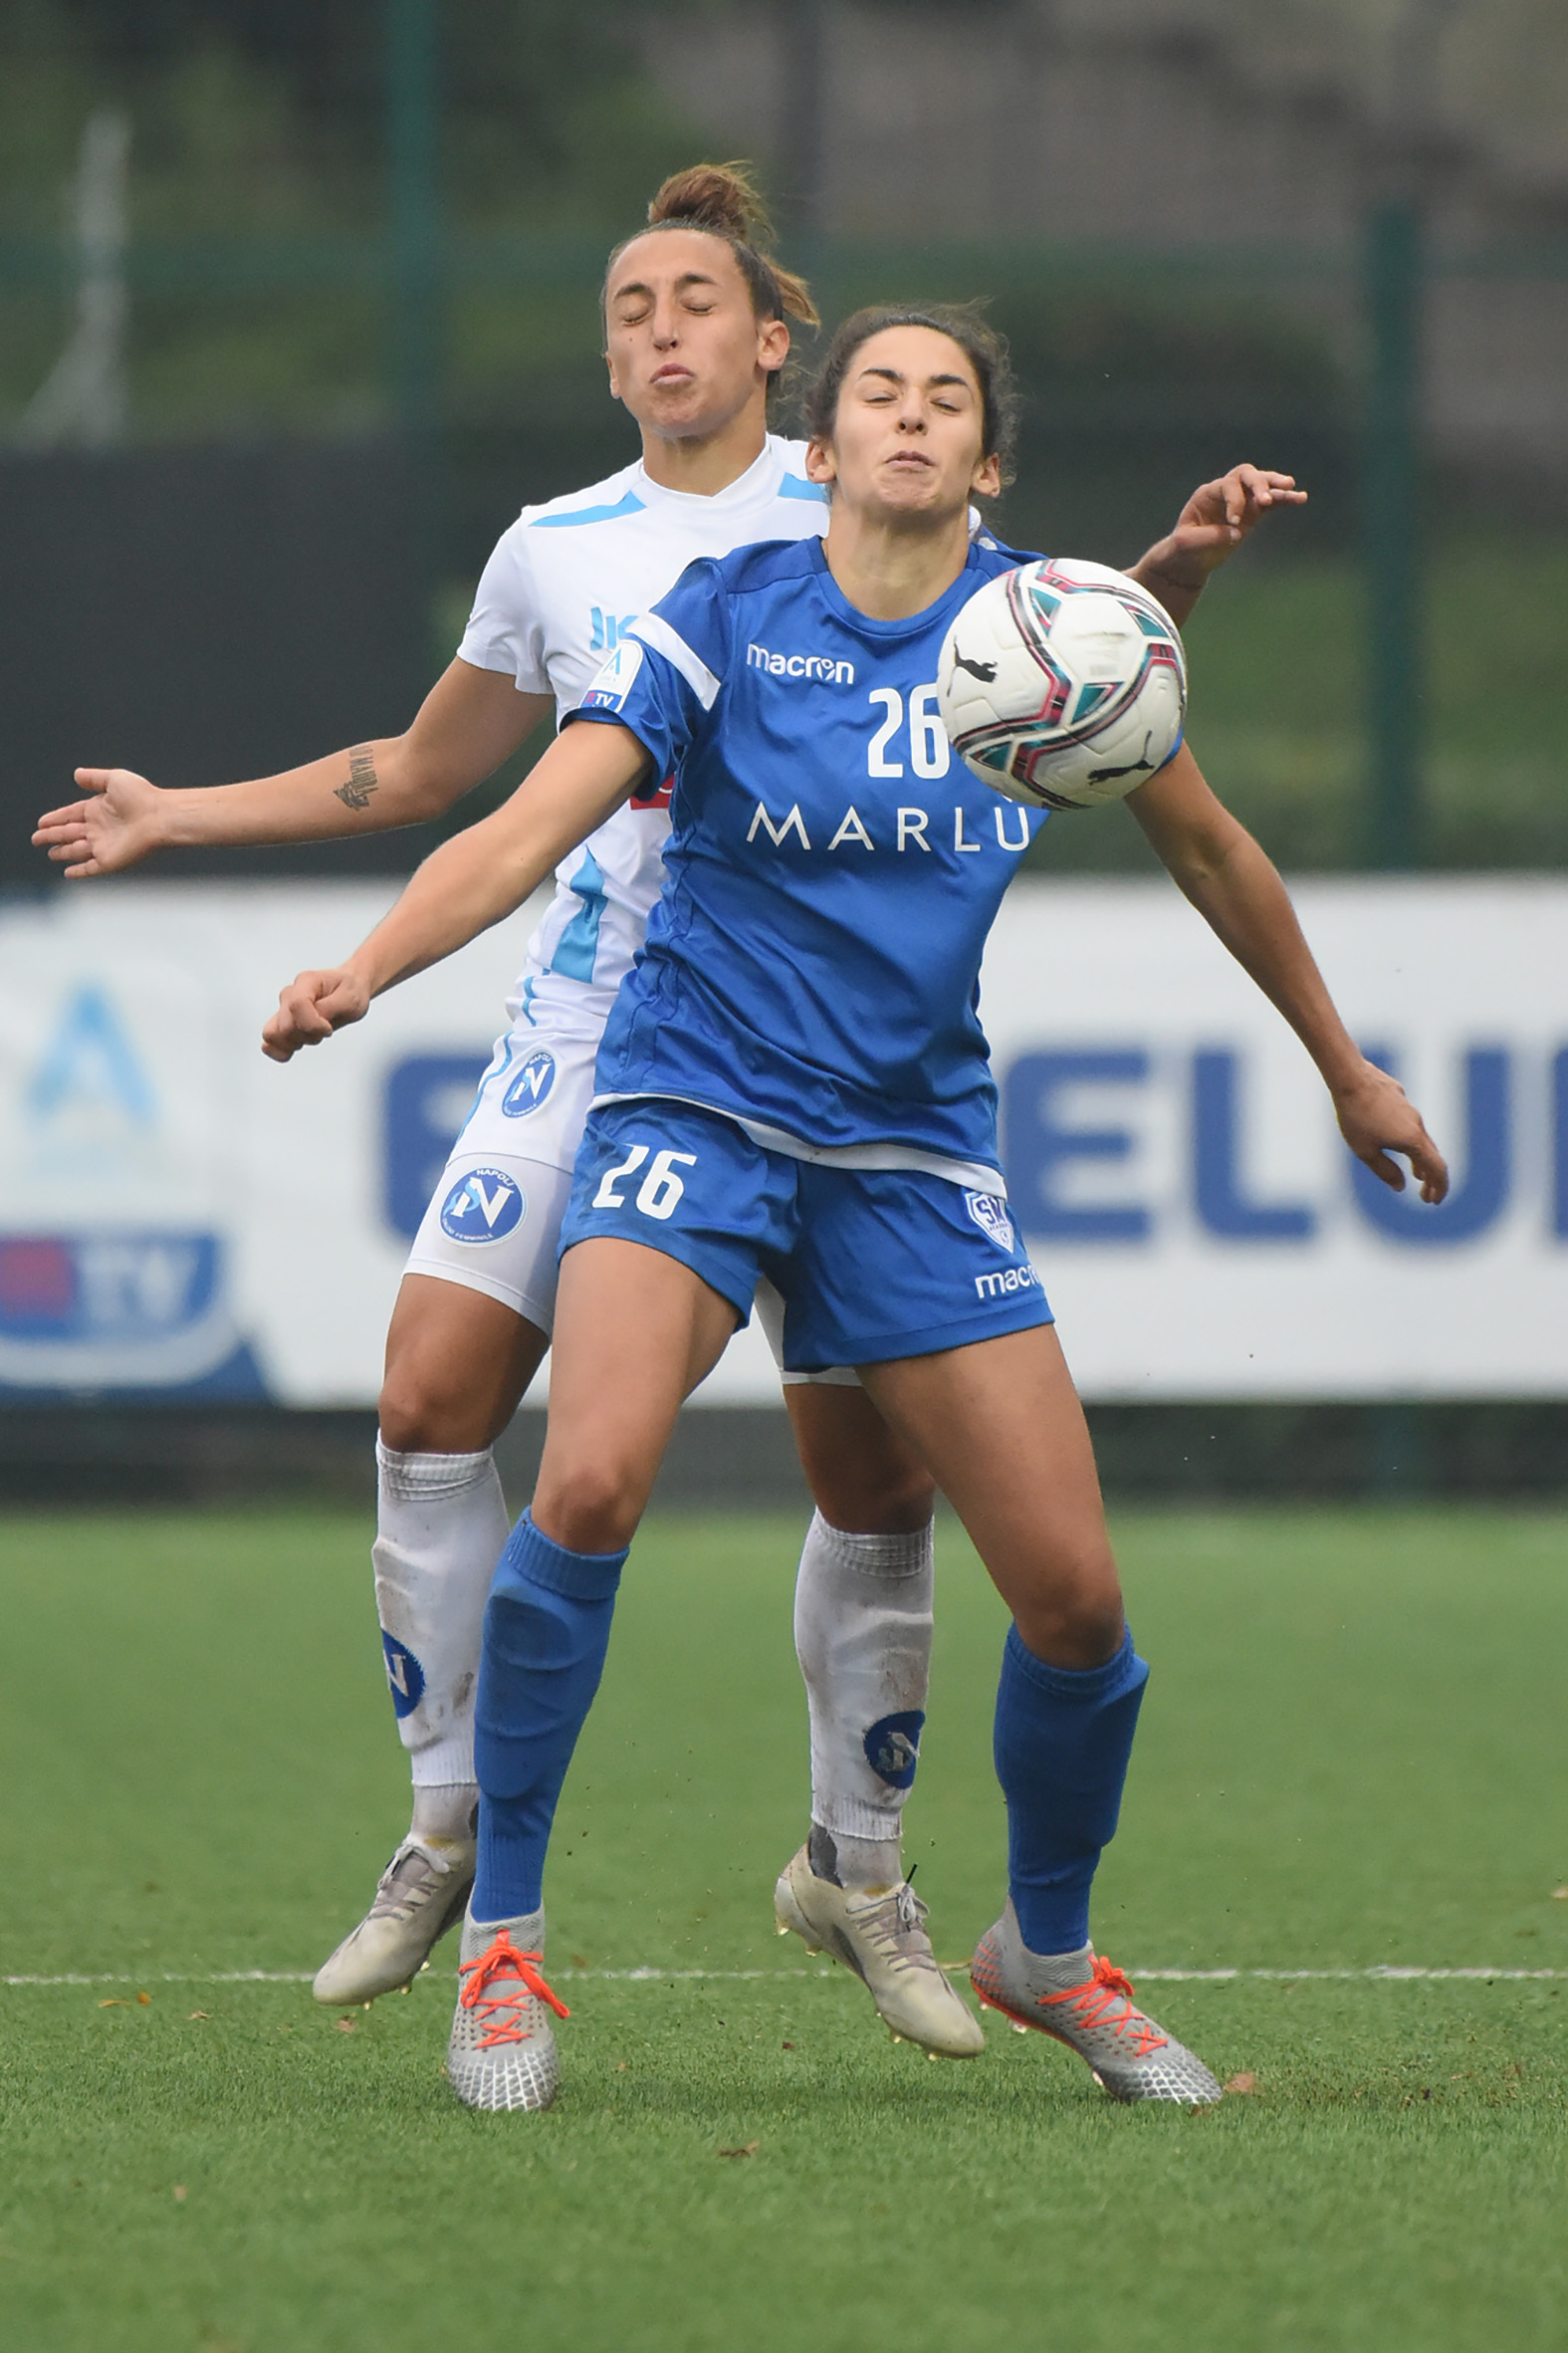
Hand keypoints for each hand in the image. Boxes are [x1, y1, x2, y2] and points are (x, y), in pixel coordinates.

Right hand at [32, 767, 167, 876]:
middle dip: (52, 836)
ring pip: (76, 850)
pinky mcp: (109, 861)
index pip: (71, 814)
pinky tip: (67, 872)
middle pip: (69, 833)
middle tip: (36, 839)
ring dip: (62, 852)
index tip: (41, 822)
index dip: (55, 818)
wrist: (160, 817)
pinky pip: (90, 868)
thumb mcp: (114, 779)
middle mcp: (99, 828)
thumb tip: (77, 774)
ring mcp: (103, 845)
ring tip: (50, 853)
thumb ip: (94, 778)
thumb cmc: (141, 796)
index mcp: (98, 809)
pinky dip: (78, 871)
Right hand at [262, 968, 371, 1062]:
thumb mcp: (350, 999)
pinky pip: (269, 1043)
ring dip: (296, 1042)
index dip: (313, 1024)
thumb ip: (330, 1009)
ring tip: (314, 1034)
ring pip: (274, 1035)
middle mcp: (290, 993)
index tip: (328, 1028)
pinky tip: (299, 1045)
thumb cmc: (350, 991)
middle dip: (307, 1035)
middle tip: (325, 1030)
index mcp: (306, 981)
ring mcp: (283, 1008)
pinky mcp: (281, 1023)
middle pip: (285, 1025)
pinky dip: (282, 1050)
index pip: (297, 1005)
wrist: (350, 988)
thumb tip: (313, 1024)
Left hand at [1132, 466, 1307, 623]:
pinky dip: (1285, 499)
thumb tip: (1236, 532)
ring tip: (1292, 489)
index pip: (1227, 485)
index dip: (1235, 501)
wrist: (1188, 559)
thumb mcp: (1187, 545)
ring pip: (1261, 484)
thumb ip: (1208, 537)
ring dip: (1276, 486)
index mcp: (1206, 494)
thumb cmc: (1183, 549)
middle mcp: (1225, 491)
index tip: (1235, 523)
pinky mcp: (1252, 513)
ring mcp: (1241, 501)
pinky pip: (1271, 502)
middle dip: (1258, 484)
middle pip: (1246, 474)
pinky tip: (1301, 498)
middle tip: (1266, 500)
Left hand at [1332, 1059, 1448, 1203]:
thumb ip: (1385, 1171)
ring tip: (1416, 1176)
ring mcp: (1410, 1111)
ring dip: (1421, 1161)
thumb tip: (1401, 1186)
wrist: (1351, 1078)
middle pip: (1432, 1157)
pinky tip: (1397, 1143)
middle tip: (1425, 1196)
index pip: (1436, 1169)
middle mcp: (1417, 1126)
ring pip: (1421, 1140)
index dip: (1439, 1187)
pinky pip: (1410, 1126)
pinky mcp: (1400, 1100)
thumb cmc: (1356, 1116)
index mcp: (1413, 1140)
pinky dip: (1411, 1143)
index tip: (1433, 1201)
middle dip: (1430, 1179)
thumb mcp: (1366, 1151)